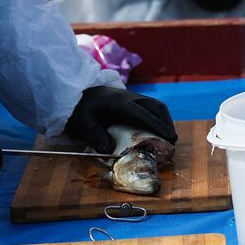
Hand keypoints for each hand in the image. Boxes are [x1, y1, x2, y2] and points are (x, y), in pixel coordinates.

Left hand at [62, 85, 177, 152]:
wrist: (73, 95)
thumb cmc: (78, 110)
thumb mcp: (84, 126)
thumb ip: (97, 137)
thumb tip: (111, 150)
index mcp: (119, 103)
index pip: (144, 115)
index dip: (158, 127)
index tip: (170, 138)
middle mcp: (129, 97)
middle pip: (156, 106)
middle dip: (166, 123)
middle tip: (171, 140)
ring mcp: (130, 97)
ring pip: (154, 105)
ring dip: (163, 119)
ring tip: (167, 136)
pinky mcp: (129, 99)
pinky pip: (149, 106)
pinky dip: (157, 117)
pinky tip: (155, 128)